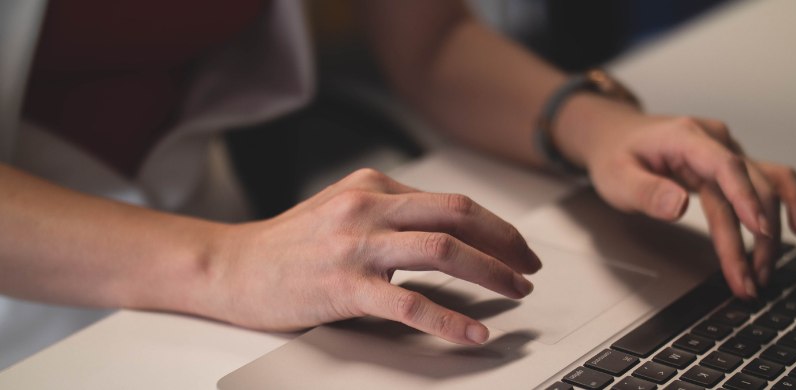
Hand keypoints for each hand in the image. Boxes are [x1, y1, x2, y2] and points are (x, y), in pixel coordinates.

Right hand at [198, 169, 540, 344]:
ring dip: (490, 274)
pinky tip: (472, 333)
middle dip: (505, 244)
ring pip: (443, 251)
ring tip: (515, 295)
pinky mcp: (343, 285)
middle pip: (458, 216)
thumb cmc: (289, 245)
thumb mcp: (343, 209)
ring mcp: (355, 245)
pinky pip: (409, 302)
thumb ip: (391, 213)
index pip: (452, 201)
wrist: (231, 266)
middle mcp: (368, 207)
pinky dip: (449, 319)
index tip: (518, 249)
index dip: (495, 226)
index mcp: (373, 186)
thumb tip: (450, 234)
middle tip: (529, 270)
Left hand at [556, 95, 795, 299]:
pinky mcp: (730, 164)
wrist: (614, 134)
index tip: (759, 231)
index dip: (745, 199)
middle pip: (749, 187)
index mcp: (685, 137)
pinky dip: (789, 201)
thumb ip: (647, 192)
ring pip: (765, 188)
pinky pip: (769, 180)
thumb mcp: (616, 177)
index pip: (726, 166)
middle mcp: (714, 140)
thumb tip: (680, 206)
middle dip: (755, 237)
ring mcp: (726, 150)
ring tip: (764, 272)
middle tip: (750, 280)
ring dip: (771, 231)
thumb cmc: (615, 154)